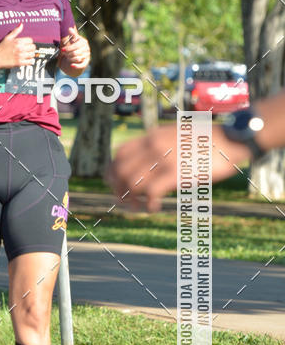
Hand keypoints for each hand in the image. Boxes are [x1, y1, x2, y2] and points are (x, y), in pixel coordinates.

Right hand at [0, 23, 35, 69]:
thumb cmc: (1, 48)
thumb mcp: (8, 37)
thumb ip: (16, 31)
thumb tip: (21, 24)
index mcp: (18, 41)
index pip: (31, 40)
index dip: (29, 42)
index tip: (26, 45)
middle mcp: (20, 48)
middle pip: (33, 47)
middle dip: (30, 48)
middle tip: (27, 50)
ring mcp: (20, 56)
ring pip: (32, 54)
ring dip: (30, 55)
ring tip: (26, 55)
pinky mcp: (19, 63)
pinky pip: (30, 61)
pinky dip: (29, 61)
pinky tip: (26, 60)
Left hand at [59, 26, 89, 73]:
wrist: (80, 52)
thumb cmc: (76, 44)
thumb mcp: (74, 39)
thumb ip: (72, 34)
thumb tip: (69, 29)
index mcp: (84, 42)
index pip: (75, 46)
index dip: (68, 48)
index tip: (62, 50)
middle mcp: (87, 49)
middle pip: (75, 53)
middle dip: (68, 54)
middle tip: (64, 54)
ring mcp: (87, 56)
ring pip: (77, 59)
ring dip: (70, 59)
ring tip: (67, 57)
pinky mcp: (86, 62)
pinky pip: (82, 65)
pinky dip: (76, 66)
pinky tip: (71, 65)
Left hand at [106, 123, 251, 212]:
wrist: (230, 139)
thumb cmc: (206, 142)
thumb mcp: (175, 136)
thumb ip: (158, 145)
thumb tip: (145, 162)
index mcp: (152, 136)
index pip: (119, 154)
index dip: (112, 172)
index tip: (116, 186)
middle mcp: (153, 145)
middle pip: (120, 170)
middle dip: (118, 190)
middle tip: (126, 202)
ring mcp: (163, 158)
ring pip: (132, 183)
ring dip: (131, 200)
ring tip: (140, 207)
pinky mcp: (176, 173)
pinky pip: (152, 192)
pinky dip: (149, 204)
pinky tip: (154, 208)